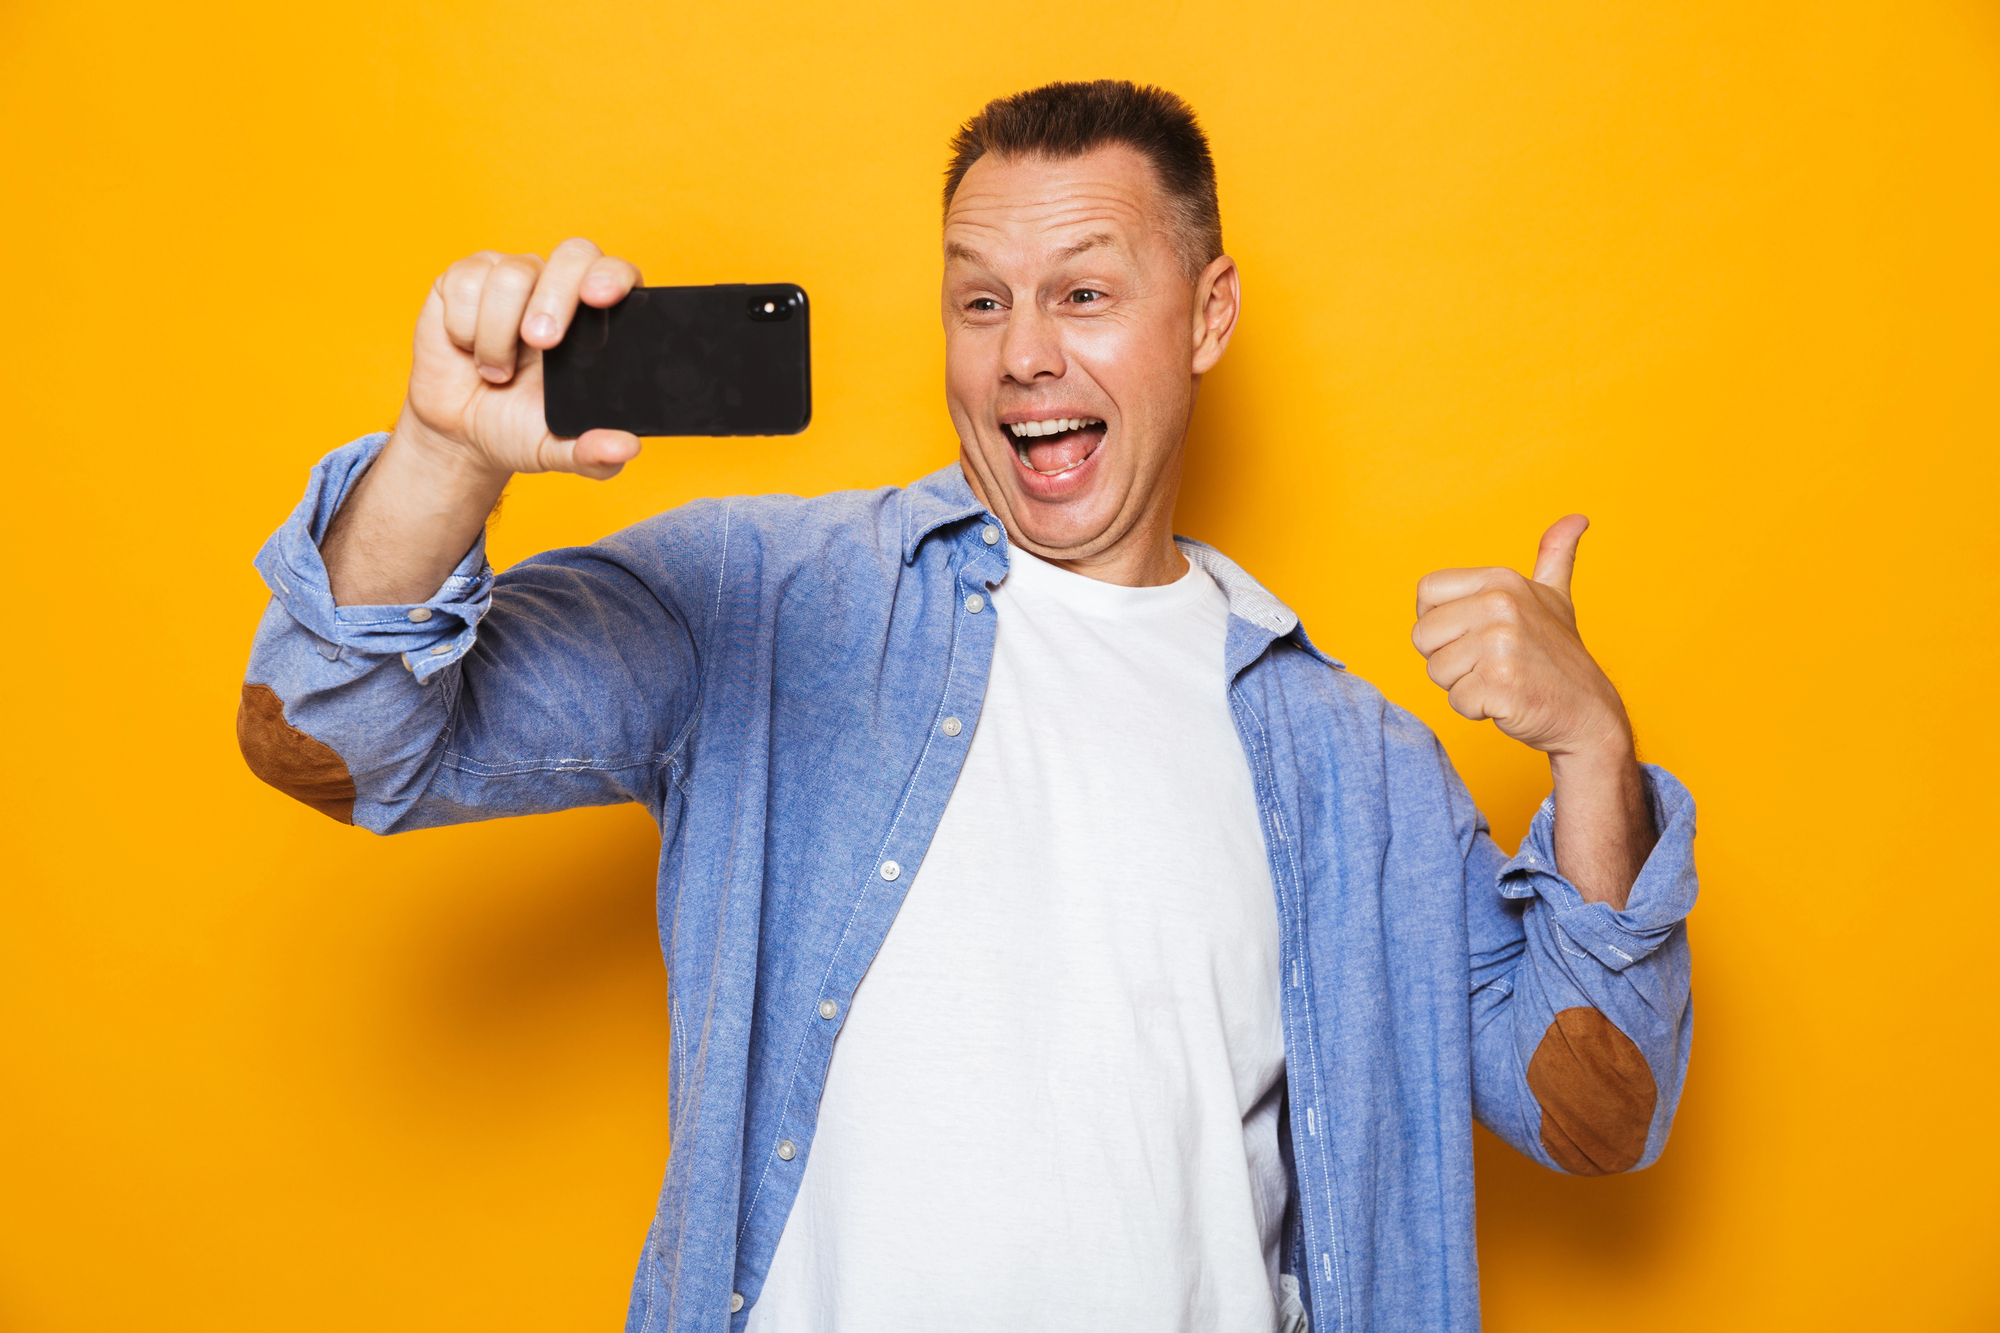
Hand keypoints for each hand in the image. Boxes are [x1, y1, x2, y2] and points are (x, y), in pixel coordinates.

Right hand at [397, 238, 644, 480]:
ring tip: (497, 370)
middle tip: (539, 342)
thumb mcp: (557, 449)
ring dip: (497, 333)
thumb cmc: (517, 428)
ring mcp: (513, 277)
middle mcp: (559, 286)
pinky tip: (469, 348)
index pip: (618, 274)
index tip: (601, 297)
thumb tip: (625, 447)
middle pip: (572, 254)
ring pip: (511, 275)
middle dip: (555, 296)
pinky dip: (464, 326)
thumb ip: (594, 453)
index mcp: (596, 320)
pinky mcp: (465, 278)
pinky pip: (465, 282)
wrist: (459, 432)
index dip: (612, 276)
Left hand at [1413, 516, 1653, 905]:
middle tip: (1490, 663)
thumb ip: (1555, 556)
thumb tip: (1577, 518)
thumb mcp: (1555, 598)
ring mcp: (1500, 644)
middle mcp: (1500, 605)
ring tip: (1501, 679)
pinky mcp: (1499, 684)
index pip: (1426, 593)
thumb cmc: (1559, 657)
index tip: (1473, 634)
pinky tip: (1507, 700)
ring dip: (1463, 685)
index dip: (1440, 621)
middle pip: (1423, 636)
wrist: (1588, 713)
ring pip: (1436, 671)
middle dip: (1448, 658)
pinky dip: (1476, 709)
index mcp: (1501, 580)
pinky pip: (1455, 700)